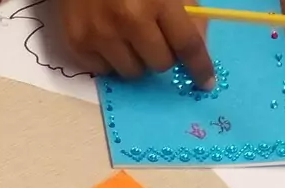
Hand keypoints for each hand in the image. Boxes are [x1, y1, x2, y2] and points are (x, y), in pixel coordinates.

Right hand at [60, 0, 213, 83]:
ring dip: (137, 60)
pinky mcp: (78, 45)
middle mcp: (129, 22)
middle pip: (159, 64)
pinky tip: (108, 38)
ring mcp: (100, 36)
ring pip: (132, 72)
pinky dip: (111, 61)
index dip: (199, 66)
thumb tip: (197, 46)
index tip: (206, 82)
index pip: (186, 44)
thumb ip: (187, 10)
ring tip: (128, 38)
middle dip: (163, 55)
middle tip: (155, 39)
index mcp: (158, 1)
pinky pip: (104, 71)